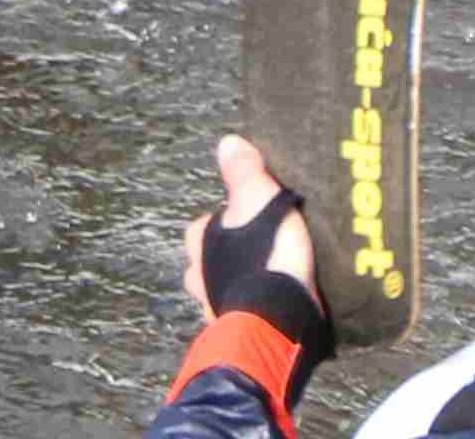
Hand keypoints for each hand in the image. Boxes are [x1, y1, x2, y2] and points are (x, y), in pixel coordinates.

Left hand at [181, 131, 332, 392]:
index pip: (201, 227)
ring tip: (261, 282)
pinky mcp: (233, 332)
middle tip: (254, 253)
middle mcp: (199, 274)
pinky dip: (248, 311)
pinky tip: (266, 308)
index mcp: (201, 240)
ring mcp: (212, 306)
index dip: (220, 223)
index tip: (245, 221)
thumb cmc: (265, 252)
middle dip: (222, 259)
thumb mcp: (260, 199)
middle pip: (205, 262)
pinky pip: (236, 316)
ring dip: (232, 286)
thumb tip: (228, 142)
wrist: (276, 316)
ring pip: (216, 291)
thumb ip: (244, 172)